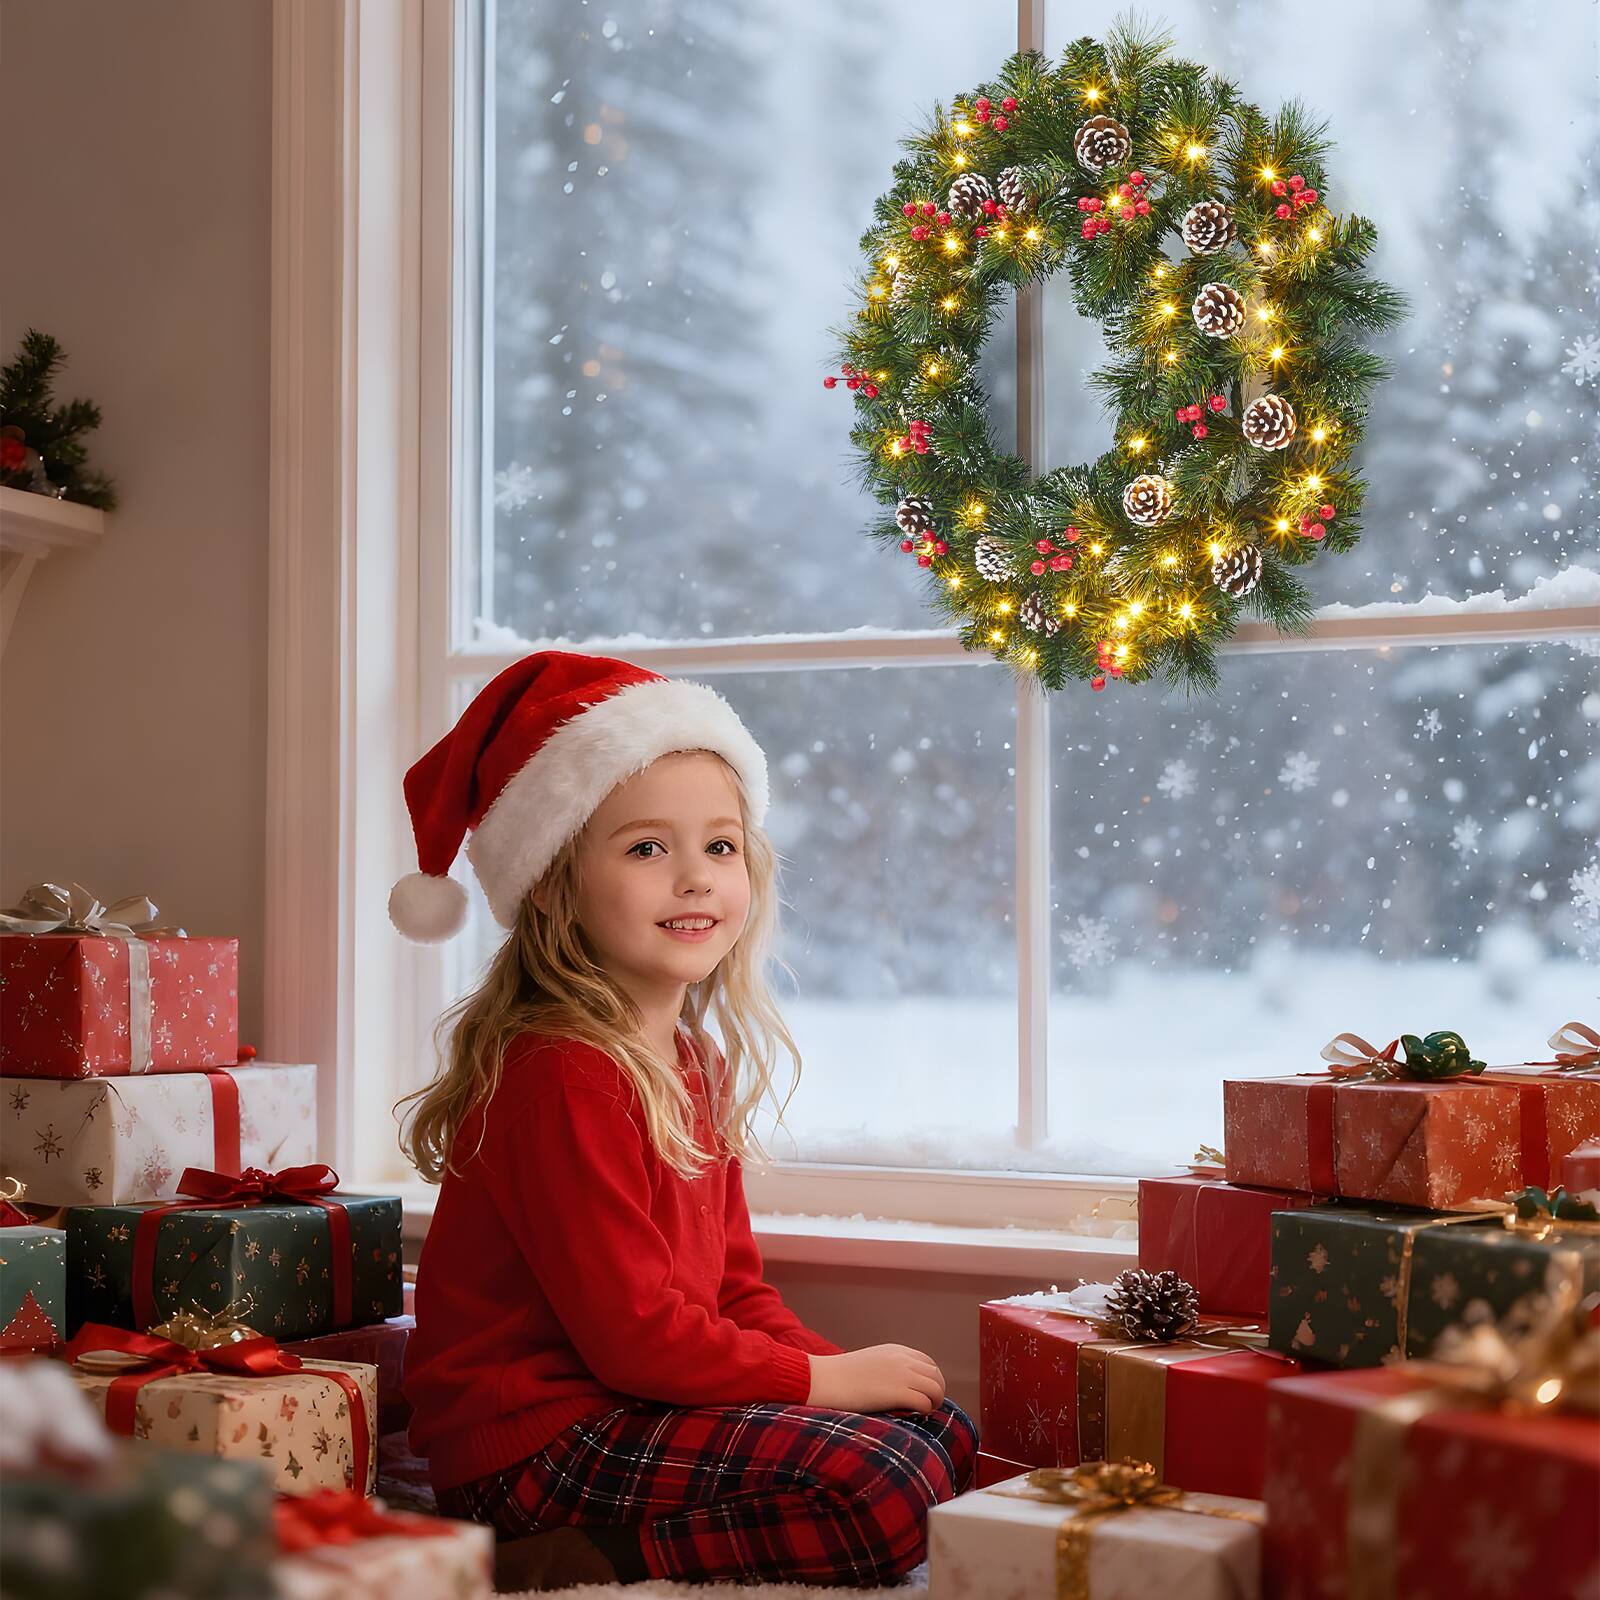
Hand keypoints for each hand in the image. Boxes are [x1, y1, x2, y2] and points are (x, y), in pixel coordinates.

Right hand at [805, 1345, 945, 1413]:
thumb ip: (888, 1368)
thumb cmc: (841, 1377)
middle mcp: (902, 1359)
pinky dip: (924, 1410)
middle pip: (936, 1375)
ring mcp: (901, 1374)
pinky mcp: (897, 1392)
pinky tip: (914, 1415)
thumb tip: (899, 1386)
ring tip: (924, 1412)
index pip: (928, 1362)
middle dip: (936, 1391)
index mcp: (896, 1351)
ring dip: (934, 1402)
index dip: (931, 1379)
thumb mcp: (870, 1363)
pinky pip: (925, 1401)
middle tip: (928, 1406)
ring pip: (936, 1388)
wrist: (824, 1380)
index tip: (924, 1393)